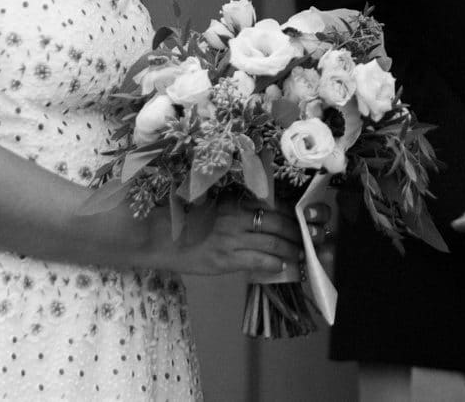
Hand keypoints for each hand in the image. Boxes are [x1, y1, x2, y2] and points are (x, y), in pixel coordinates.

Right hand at [152, 197, 302, 276]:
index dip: (291, 214)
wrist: (158, 236)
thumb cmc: (185, 220)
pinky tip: (280, 266)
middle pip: (278, 222)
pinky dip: (273, 263)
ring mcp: (231, 237)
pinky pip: (257, 260)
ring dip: (291, 249)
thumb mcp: (214, 205)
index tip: (301, 220)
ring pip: (273, 242)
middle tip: (306, 240)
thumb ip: (237, 205)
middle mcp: (235, 215)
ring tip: (299, 254)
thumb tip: (265, 211)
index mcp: (234, 199)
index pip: (273, 204)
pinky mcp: (225, 259)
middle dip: (297, 233)